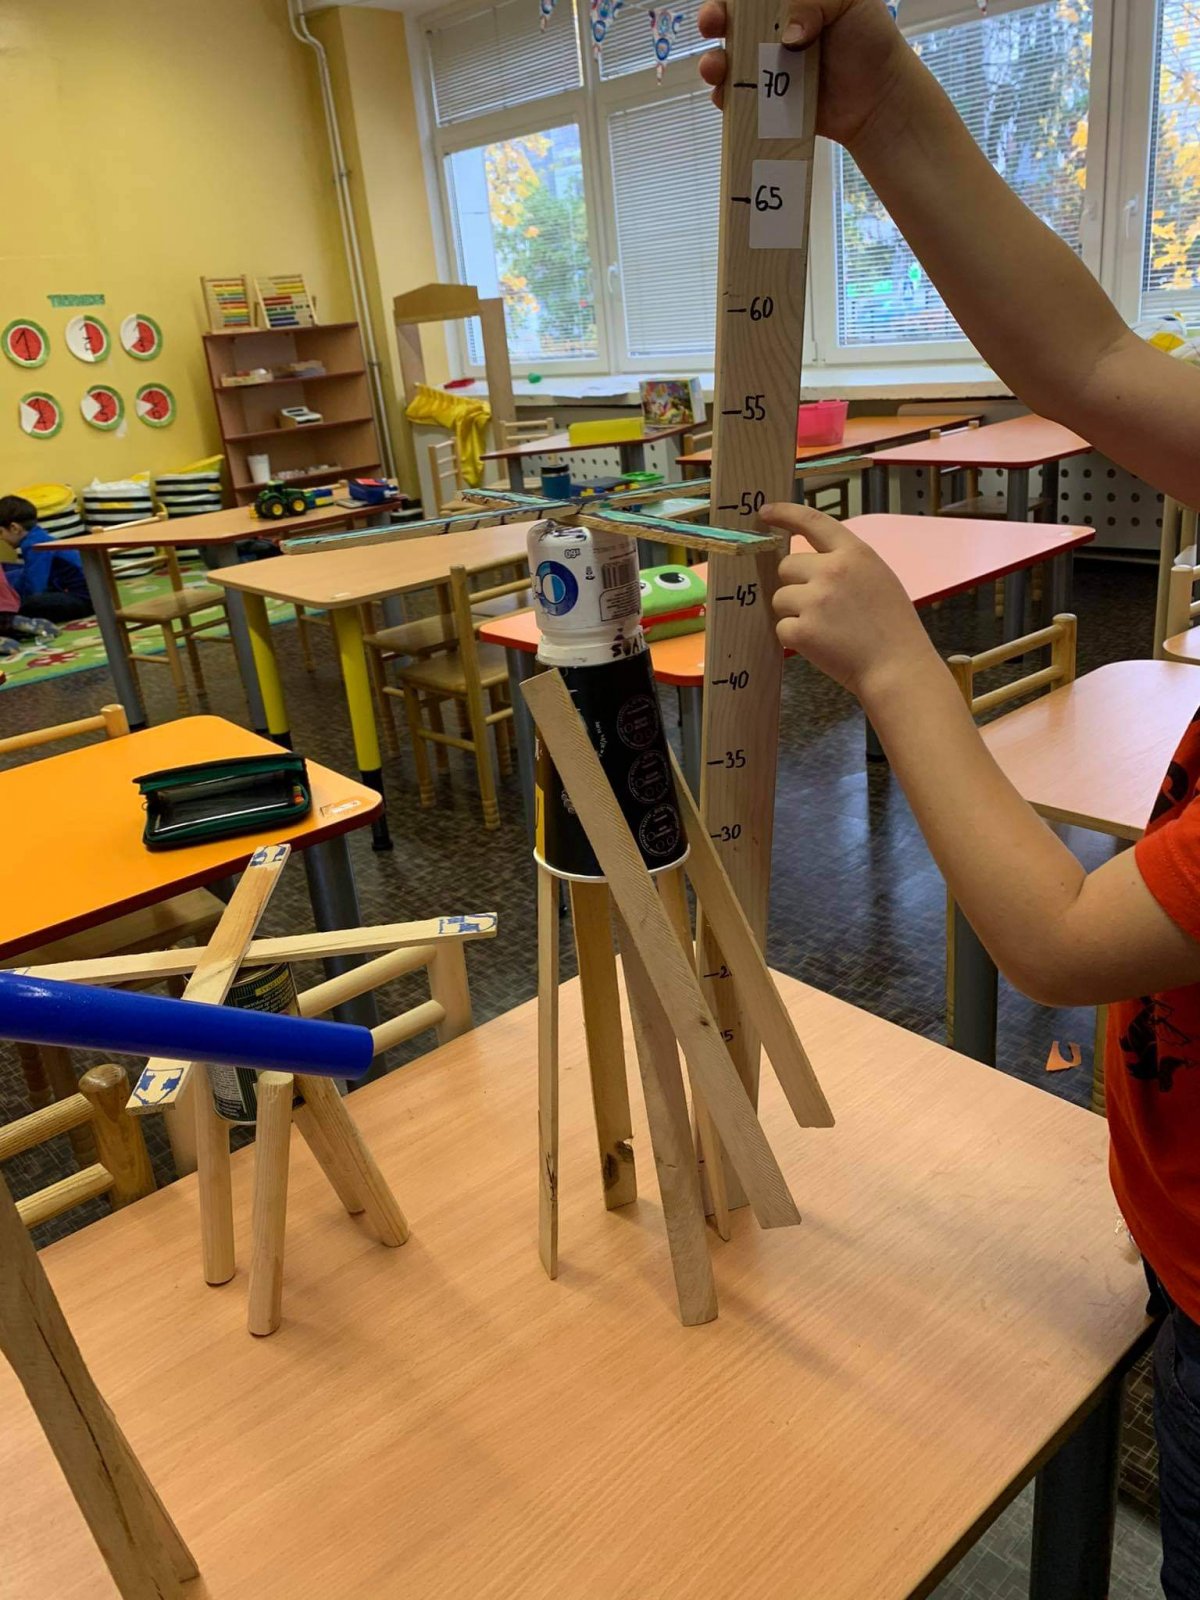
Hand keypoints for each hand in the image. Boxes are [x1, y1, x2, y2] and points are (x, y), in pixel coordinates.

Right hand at [698, 0, 908, 148]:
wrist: (879, 99)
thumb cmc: (870, 41)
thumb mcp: (850, 2)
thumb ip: (815, 3)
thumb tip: (789, 35)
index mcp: (790, 2)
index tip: (726, 2)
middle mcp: (773, 30)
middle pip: (730, 21)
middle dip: (713, 18)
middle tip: (713, 24)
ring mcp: (768, 67)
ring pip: (727, 60)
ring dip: (713, 61)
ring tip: (716, 68)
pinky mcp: (767, 103)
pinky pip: (738, 100)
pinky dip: (727, 99)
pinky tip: (727, 97)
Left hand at [766, 502, 933, 703]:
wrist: (898, 667)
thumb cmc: (893, 628)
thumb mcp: (878, 578)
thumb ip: (845, 565)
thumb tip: (809, 563)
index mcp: (855, 554)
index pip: (813, 521)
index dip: (785, 514)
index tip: (766, 512)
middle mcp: (832, 571)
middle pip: (786, 566)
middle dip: (795, 585)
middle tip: (820, 607)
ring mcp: (816, 600)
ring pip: (780, 598)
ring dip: (794, 613)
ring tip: (826, 629)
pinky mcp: (803, 630)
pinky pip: (782, 628)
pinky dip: (796, 639)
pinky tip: (822, 645)